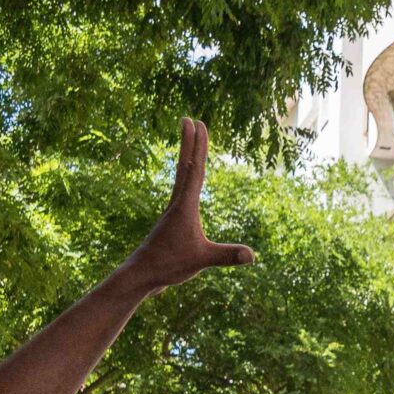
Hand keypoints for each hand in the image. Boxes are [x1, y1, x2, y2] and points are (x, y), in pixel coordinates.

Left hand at [115, 118, 255, 294]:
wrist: (142, 273)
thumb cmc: (169, 265)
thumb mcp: (201, 260)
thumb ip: (227, 256)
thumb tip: (252, 256)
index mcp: (185, 206)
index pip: (194, 170)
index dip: (199, 146)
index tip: (199, 124)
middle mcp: (177, 203)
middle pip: (185, 166)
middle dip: (189, 142)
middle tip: (188, 119)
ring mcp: (173, 211)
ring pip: (181, 176)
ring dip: (186, 156)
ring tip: (188, 142)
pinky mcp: (172, 220)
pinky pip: (181, 190)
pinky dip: (186, 177)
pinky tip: (187, 179)